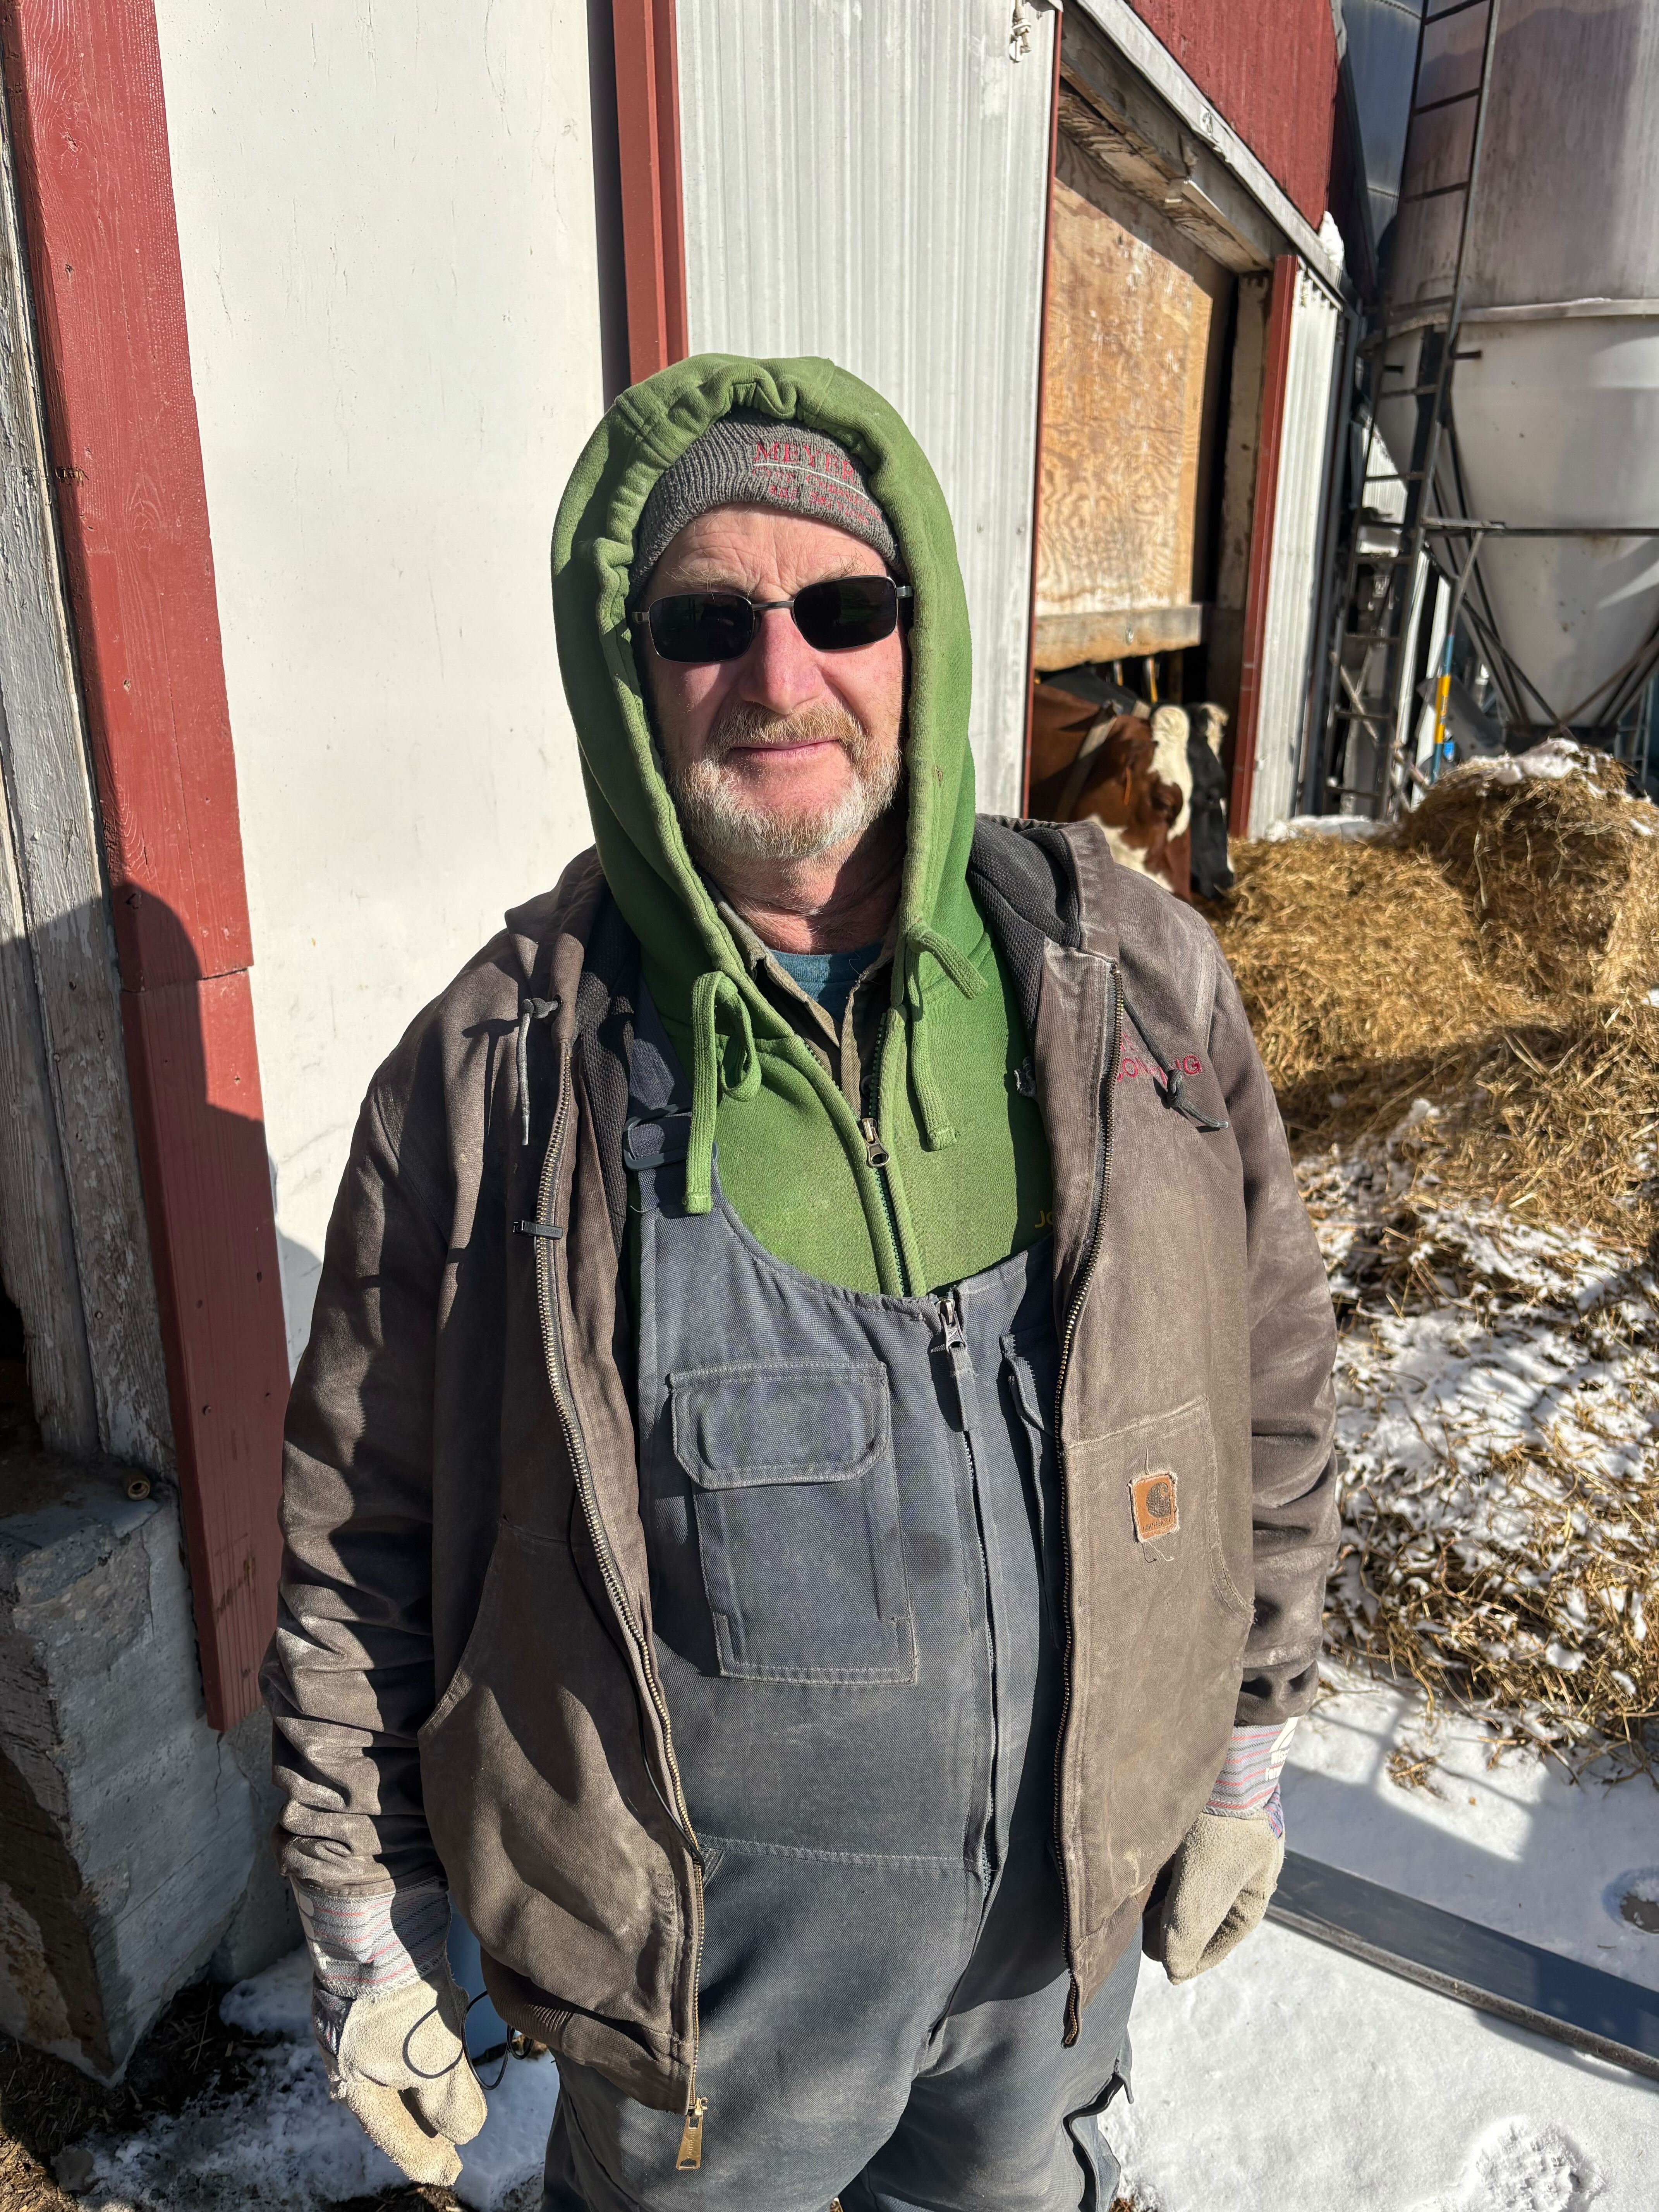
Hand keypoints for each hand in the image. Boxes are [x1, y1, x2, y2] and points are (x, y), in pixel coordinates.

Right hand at [314, 1956, 486, 2185]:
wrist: (376, 1920)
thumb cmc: (400, 2000)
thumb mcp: (431, 2061)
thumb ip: (448, 2103)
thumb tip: (464, 2132)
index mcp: (356, 2086)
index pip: (395, 2135)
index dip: (425, 2156)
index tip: (450, 2173)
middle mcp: (354, 2057)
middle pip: (396, 2101)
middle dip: (426, 2120)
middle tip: (452, 2143)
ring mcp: (364, 2022)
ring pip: (403, 2063)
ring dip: (430, 2077)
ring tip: (456, 2091)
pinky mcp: (379, 1990)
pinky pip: (407, 2030)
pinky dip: (429, 2040)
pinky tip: (448, 2032)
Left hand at [1143, 1805, 1283, 1982]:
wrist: (1226, 1759)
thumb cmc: (1223, 1827)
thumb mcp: (1204, 1884)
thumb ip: (1187, 1929)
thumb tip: (1174, 1973)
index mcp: (1252, 1897)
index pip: (1217, 1943)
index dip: (1188, 1958)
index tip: (1163, 1967)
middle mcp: (1239, 1875)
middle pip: (1199, 1915)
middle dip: (1170, 1926)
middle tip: (1140, 1931)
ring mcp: (1220, 1847)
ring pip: (1185, 1887)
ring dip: (1161, 1899)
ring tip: (1134, 1904)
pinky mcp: (1200, 1823)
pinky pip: (1178, 1858)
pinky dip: (1160, 1871)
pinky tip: (1139, 1871)